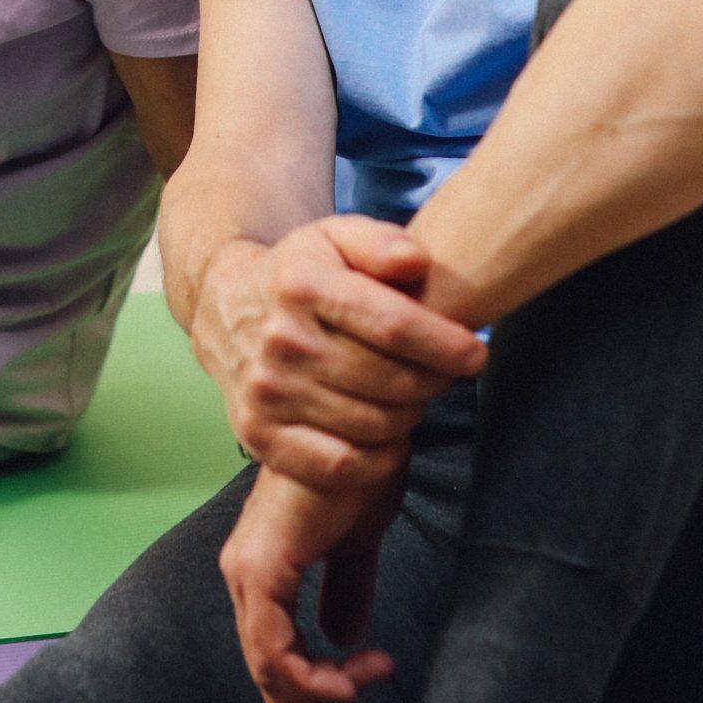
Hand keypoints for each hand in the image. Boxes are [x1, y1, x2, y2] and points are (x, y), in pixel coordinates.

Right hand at [196, 218, 484, 494]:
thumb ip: (380, 243)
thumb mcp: (336, 237)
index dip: (444, 344)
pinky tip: (387, 434)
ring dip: (409, 416)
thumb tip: (417, 262)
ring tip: (412, 395)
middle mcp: (279, 341)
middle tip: (444, 374)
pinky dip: (378, 458)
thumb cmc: (301, 273)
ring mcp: (266, 394)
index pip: (390, 325)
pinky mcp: (259, 436)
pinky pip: (341, 465)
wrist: (225, 311)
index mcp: (301, 285)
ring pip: (372, 425)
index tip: (477, 352)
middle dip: (433, 381)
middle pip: (388, 381)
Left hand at [219, 454, 408, 702]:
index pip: (272, 653)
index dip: (308, 694)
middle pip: (268, 670)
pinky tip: (354, 677)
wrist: (362, 424)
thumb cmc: (360, 468)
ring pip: (270, 670)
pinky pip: (274, 653)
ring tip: (365, 698)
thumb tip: (345, 637)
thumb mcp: (358, 540)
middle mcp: (244, 573)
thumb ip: (347, 587)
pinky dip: (312, 680)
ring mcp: (248, 572)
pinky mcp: (261, 569)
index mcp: (262, 567)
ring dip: (321, 697)